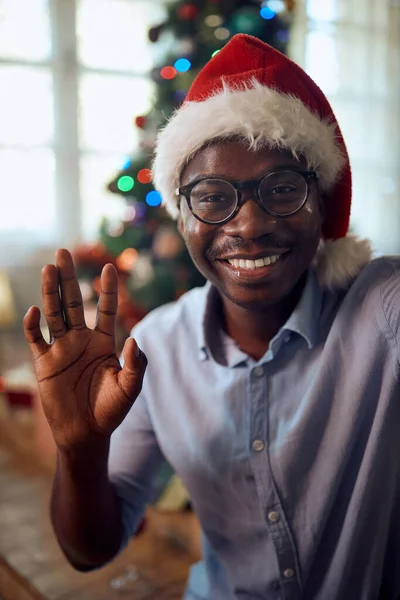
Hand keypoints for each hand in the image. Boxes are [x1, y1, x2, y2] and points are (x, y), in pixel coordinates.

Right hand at [23, 249, 146, 449]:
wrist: (86, 434)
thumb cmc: (110, 410)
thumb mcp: (130, 388)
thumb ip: (136, 365)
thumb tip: (133, 340)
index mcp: (104, 341)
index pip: (106, 309)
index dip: (108, 290)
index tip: (109, 267)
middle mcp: (82, 339)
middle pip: (74, 302)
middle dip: (69, 278)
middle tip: (64, 253)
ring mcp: (62, 348)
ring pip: (54, 314)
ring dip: (50, 292)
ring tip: (48, 268)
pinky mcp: (45, 362)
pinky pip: (37, 339)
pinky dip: (34, 326)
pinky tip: (36, 311)